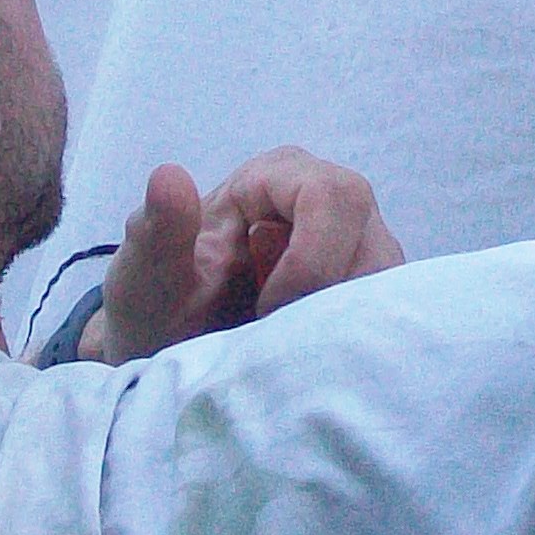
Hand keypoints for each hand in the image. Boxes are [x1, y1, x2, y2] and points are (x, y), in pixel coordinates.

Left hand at [82, 146, 405, 362]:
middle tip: (281, 341)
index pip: (332, 199)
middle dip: (332, 303)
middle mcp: (329, 198)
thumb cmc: (158, 302)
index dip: (310, 263)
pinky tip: (313, 359)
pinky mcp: (367, 286)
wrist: (169, 349)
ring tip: (292, 352)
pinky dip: (355, 341)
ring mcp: (356, 244)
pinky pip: (388, 311)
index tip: (266, 313)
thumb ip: (157, 230)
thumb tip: (168, 176)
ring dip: (345, 327)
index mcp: (278, 175)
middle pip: (373, 242)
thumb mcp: (146, 276)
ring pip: (388, 283)